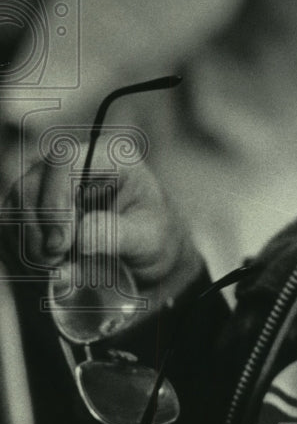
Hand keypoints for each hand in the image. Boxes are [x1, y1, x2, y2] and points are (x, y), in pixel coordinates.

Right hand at [1, 152, 203, 307]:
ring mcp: (51, 182)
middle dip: (36, 230)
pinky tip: (43, 265)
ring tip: (55, 267)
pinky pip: (8, 224)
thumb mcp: (149, 238)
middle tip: (57, 263)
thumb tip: (80, 236)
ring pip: (12, 204)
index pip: (63, 159)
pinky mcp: (35, 206)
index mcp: (111, 157)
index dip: (53, 199)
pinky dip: (17, 249)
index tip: (62, 243)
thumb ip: (116, 235)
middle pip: (29, 184)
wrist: (149, 251)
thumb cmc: (155, 237)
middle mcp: (75, 162)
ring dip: (24, 243)